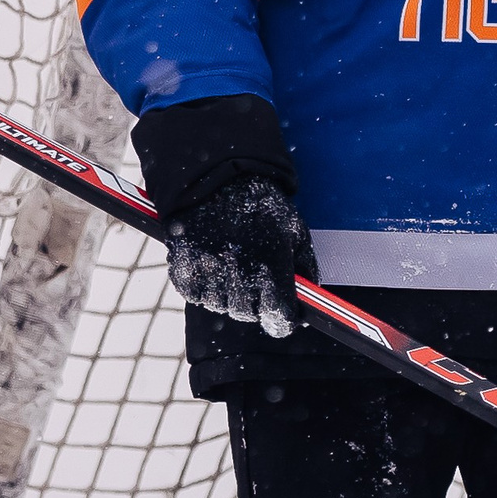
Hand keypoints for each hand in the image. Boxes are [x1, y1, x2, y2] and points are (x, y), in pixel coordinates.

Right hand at [163, 174, 319, 337]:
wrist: (217, 177)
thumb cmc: (261, 204)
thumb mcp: (294, 230)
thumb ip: (306, 267)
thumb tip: (312, 296)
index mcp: (271, 270)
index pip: (280, 320)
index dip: (284, 320)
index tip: (283, 316)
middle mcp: (239, 277)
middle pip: (250, 315)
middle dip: (257, 302)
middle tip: (256, 277)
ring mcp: (209, 275)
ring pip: (222, 306)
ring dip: (229, 294)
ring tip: (232, 263)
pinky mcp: (184, 270)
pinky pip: (196, 295)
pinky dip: (204, 285)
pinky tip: (212, 262)